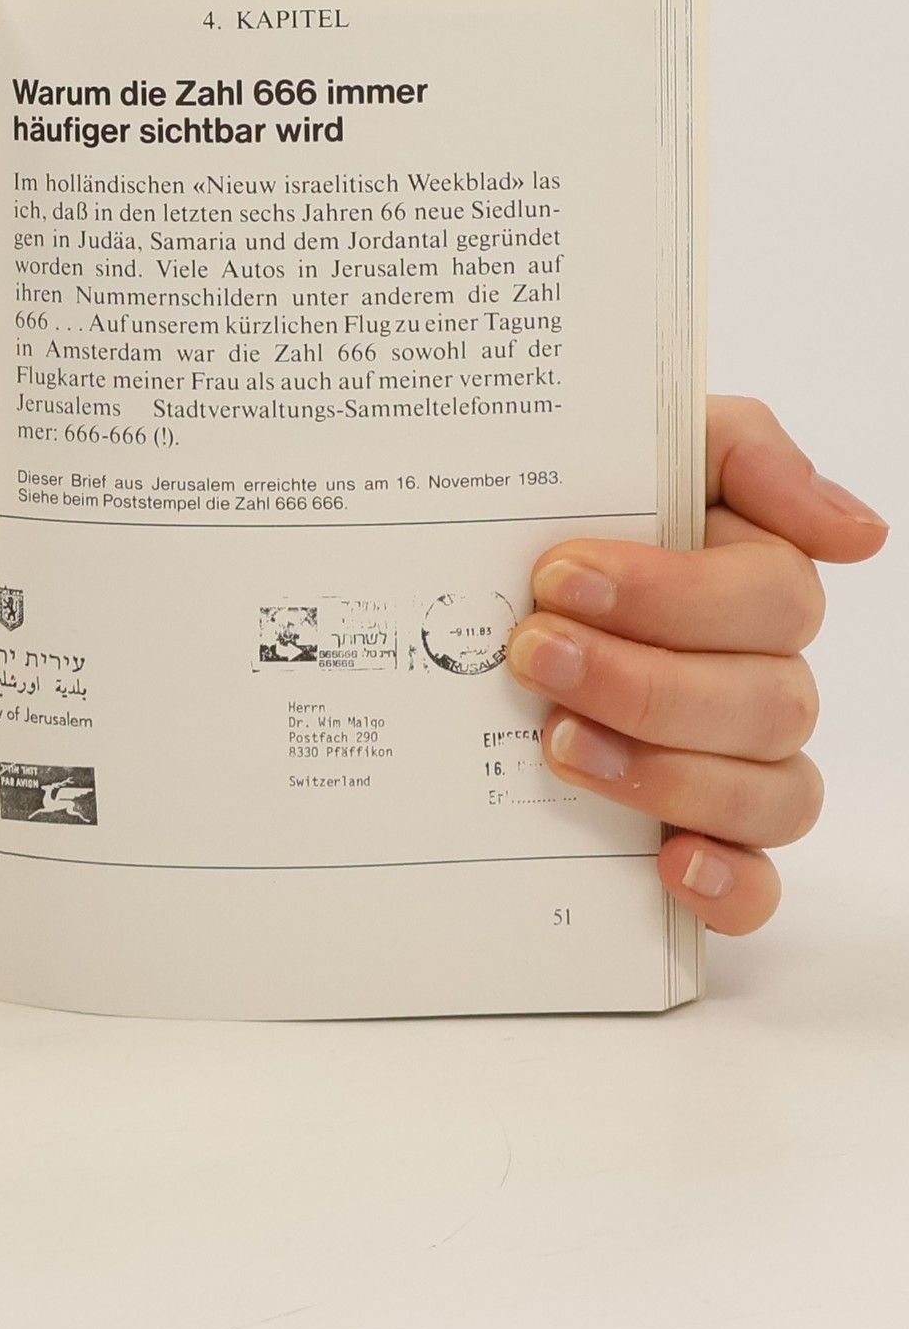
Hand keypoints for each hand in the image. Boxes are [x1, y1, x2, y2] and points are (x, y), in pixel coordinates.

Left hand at [509, 397, 886, 933]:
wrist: (470, 572)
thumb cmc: (571, 505)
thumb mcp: (647, 441)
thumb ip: (743, 449)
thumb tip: (857, 532)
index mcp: (752, 585)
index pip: (771, 599)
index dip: (673, 594)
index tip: (559, 577)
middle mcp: (758, 681)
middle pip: (764, 702)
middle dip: (642, 681)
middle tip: (533, 654)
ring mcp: (734, 767)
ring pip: (767, 794)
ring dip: (665, 773)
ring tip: (557, 744)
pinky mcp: (697, 841)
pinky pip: (754, 887)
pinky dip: (727, 883)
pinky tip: (668, 864)